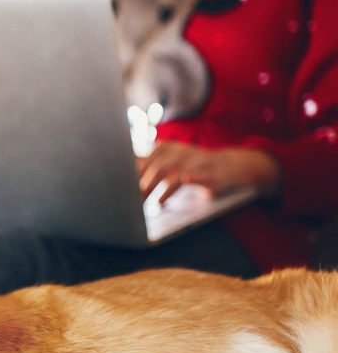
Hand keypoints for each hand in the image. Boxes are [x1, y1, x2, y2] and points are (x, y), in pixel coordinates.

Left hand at [137, 142, 280, 203]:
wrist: (229, 164)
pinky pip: (196, 175)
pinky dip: (190, 180)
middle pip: (155, 169)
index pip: (143, 161)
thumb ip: (149, 166)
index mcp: (165, 148)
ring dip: (161, 190)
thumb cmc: (193, 166)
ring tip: (154, 205)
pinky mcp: (209, 170)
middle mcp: (178, 151)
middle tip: (135, 202)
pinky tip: (184, 185)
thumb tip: (124, 172)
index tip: (123, 189)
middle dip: (144, 186)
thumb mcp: (170, 162)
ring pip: (172, 174)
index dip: (132, 176)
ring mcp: (194, 160)